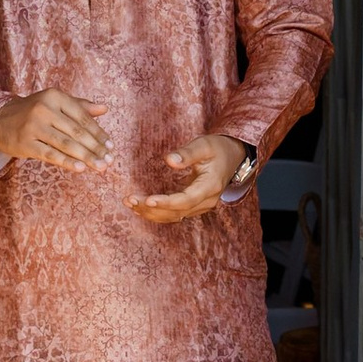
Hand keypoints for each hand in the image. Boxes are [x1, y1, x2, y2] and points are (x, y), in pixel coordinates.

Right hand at [0, 90, 108, 168]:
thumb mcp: (54, 103)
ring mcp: (34, 126)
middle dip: (96, 148)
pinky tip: (80, 168)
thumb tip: (104, 109)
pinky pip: (51, 154)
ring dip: (86, 157)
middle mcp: (44, 109)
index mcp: (55, 96)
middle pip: (76, 132)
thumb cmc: (32, 111)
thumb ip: (79, 106)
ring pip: (66, 144)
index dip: (98, 133)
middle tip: (109, 160)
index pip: (82, 117)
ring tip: (100, 167)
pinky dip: (67, 162)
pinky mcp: (26, 143)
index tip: (111, 146)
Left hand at [134, 133, 253, 222]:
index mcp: (210, 186)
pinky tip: (140, 208)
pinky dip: (157, 213)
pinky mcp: (194, 205)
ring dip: (151, 213)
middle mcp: (207, 200)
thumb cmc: (218, 148)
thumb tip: (169, 160)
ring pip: (174, 216)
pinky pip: (175, 214)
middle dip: (151, 208)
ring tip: (129, 203)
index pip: (186, 200)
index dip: (167, 202)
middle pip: (177, 211)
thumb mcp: (204, 145)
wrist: (233, 156)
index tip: (148, 199)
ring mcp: (201, 205)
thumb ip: (187, 153)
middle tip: (129, 200)